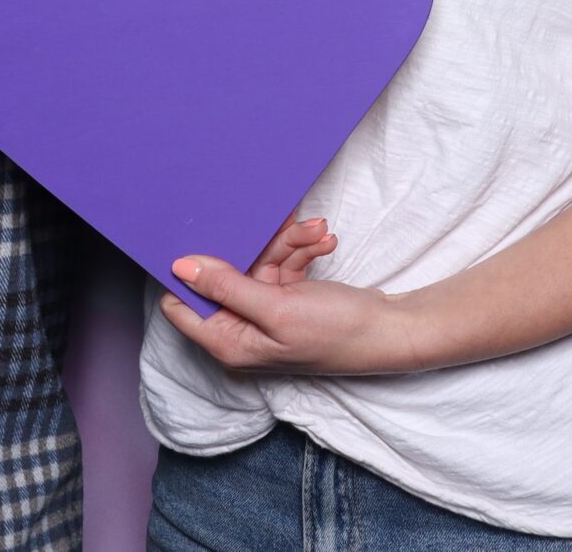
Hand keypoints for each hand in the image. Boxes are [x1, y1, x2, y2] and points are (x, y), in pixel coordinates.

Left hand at [159, 216, 418, 374]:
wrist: (390, 331)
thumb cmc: (336, 332)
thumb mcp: (277, 308)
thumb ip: (227, 288)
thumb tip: (180, 268)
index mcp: (230, 343)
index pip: (182, 306)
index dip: (186, 274)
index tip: (195, 236)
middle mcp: (243, 330)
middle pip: (226, 276)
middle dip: (257, 247)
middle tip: (282, 227)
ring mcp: (266, 313)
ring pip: (260, 263)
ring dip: (288, 243)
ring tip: (318, 231)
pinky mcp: (288, 299)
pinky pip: (283, 264)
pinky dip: (301, 250)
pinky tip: (325, 241)